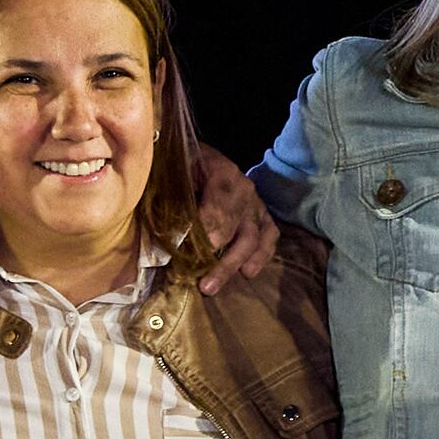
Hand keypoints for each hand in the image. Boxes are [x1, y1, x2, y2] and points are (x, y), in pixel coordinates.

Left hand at [185, 140, 268, 290]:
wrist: (192, 152)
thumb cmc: (177, 163)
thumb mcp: (169, 172)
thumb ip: (170, 199)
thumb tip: (171, 236)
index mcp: (222, 172)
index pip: (221, 210)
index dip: (208, 236)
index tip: (191, 257)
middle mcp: (244, 188)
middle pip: (240, 230)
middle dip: (222, 262)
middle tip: (204, 286)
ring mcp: (255, 201)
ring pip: (254, 238)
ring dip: (236, 264)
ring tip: (215, 286)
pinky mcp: (260, 212)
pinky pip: (269, 235)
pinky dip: (261, 254)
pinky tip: (248, 272)